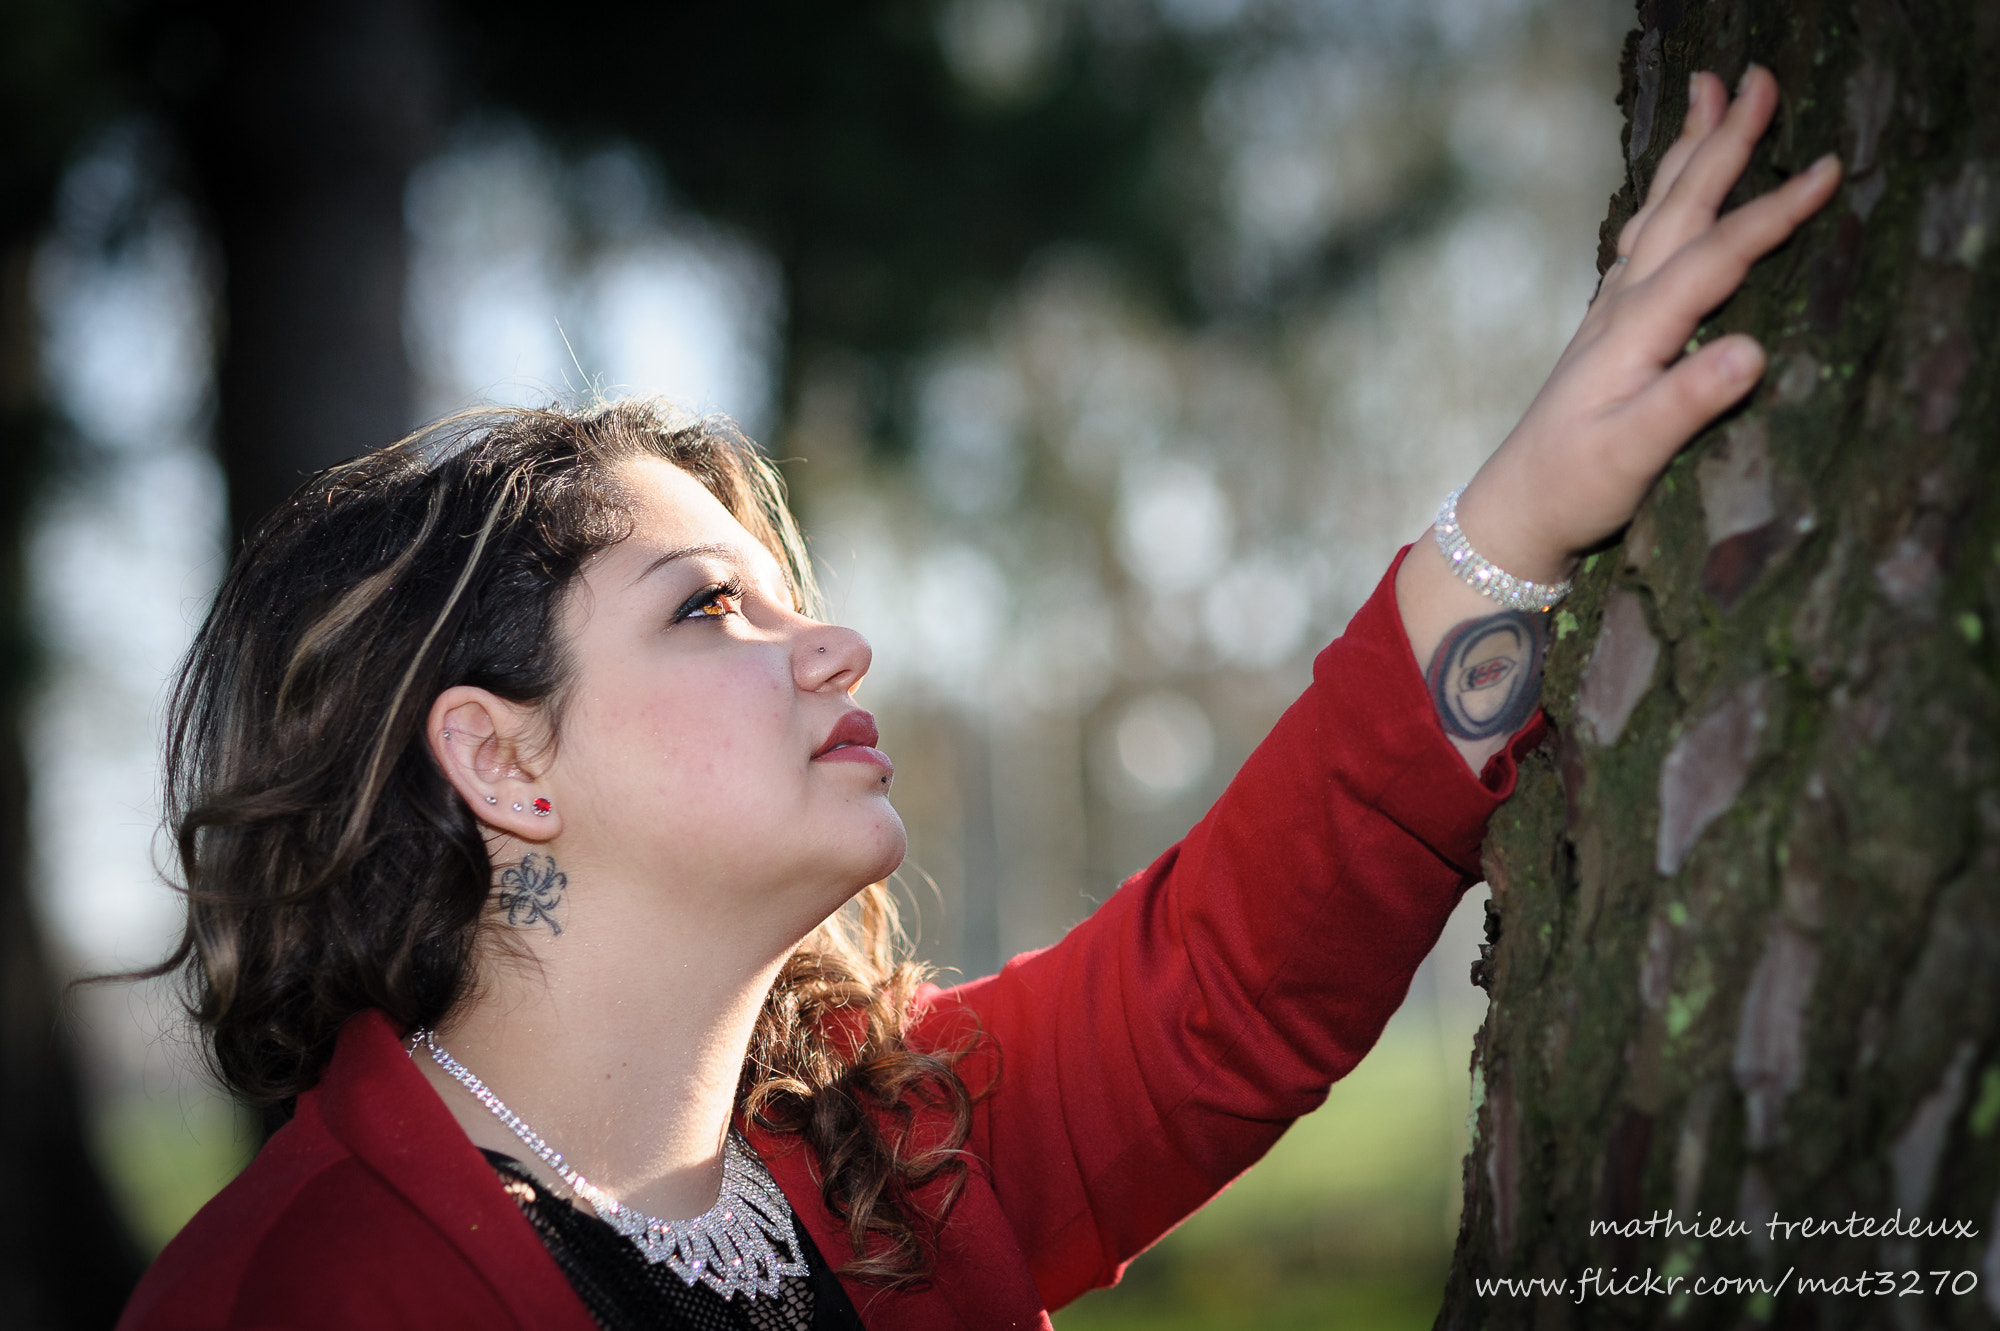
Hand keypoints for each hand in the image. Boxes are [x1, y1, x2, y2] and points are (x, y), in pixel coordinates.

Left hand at [1454, 66, 1841, 583]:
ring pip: (1659, 216)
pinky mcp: (1609, 332)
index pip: (1715, 257)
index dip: (1772, 213)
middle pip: (1681, 210)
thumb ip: (1688, 403)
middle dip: (1722, 142)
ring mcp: (1611, 316)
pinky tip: (1672, 195)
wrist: (1514, 511)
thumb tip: (1753, 352)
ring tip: (1712, 97)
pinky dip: (1669, 203)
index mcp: (1634, 331)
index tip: (1827, 170)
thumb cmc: (1572, 488)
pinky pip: (1645, 245)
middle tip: (1758, 76)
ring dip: (1690, 156)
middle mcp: (1620, 310)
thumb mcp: (1632, 454)